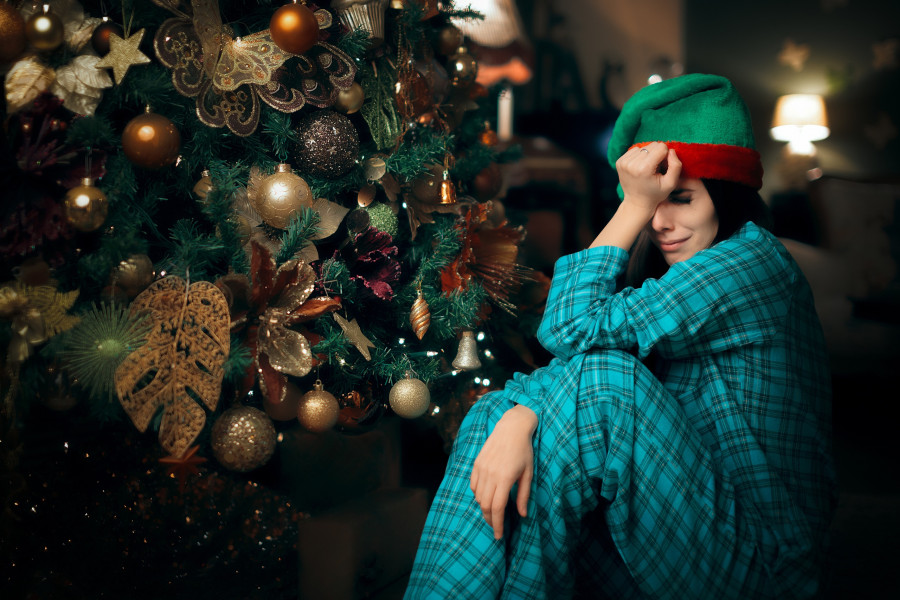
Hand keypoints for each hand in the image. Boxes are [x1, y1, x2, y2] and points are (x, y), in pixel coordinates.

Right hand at [470, 404, 536, 539]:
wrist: (511, 428)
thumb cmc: (524, 451)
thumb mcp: (528, 474)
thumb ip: (523, 495)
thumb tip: (522, 515)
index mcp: (504, 478)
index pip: (497, 508)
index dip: (497, 524)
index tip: (499, 535)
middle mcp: (490, 474)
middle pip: (485, 505)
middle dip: (490, 519)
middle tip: (496, 527)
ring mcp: (481, 468)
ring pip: (478, 496)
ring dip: (484, 507)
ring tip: (493, 512)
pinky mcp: (477, 463)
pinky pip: (473, 485)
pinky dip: (478, 495)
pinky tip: (486, 497)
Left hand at [615, 142, 682, 213]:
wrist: (636, 202)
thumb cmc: (655, 194)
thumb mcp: (671, 183)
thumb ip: (676, 165)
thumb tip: (671, 150)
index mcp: (644, 168)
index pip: (661, 147)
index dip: (666, 156)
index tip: (662, 167)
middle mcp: (631, 164)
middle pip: (652, 145)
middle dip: (657, 155)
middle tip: (655, 169)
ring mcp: (623, 162)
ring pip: (643, 147)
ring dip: (648, 155)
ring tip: (647, 169)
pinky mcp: (619, 162)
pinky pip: (634, 150)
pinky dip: (639, 156)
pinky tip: (640, 167)